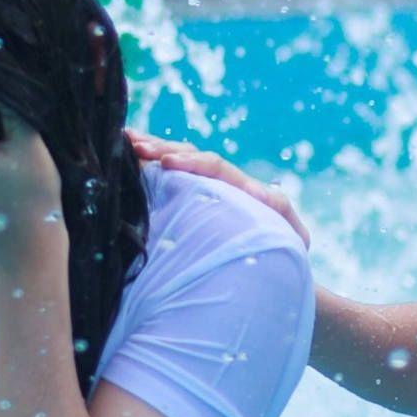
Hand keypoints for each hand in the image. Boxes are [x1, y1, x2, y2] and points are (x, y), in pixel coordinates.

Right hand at [125, 129, 309, 248]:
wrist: (281, 276)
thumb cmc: (286, 258)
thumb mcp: (291, 235)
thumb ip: (279, 209)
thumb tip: (261, 190)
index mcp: (242, 189)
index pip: (214, 166)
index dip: (191, 161)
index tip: (167, 163)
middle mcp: (222, 186)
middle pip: (190, 157)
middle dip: (162, 148)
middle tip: (134, 145)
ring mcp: (204, 197)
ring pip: (177, 165)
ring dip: (152, 152)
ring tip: (125, 141)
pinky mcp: (189, 210)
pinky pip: (169, 185)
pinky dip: (149, 170)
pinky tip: (128, 160)